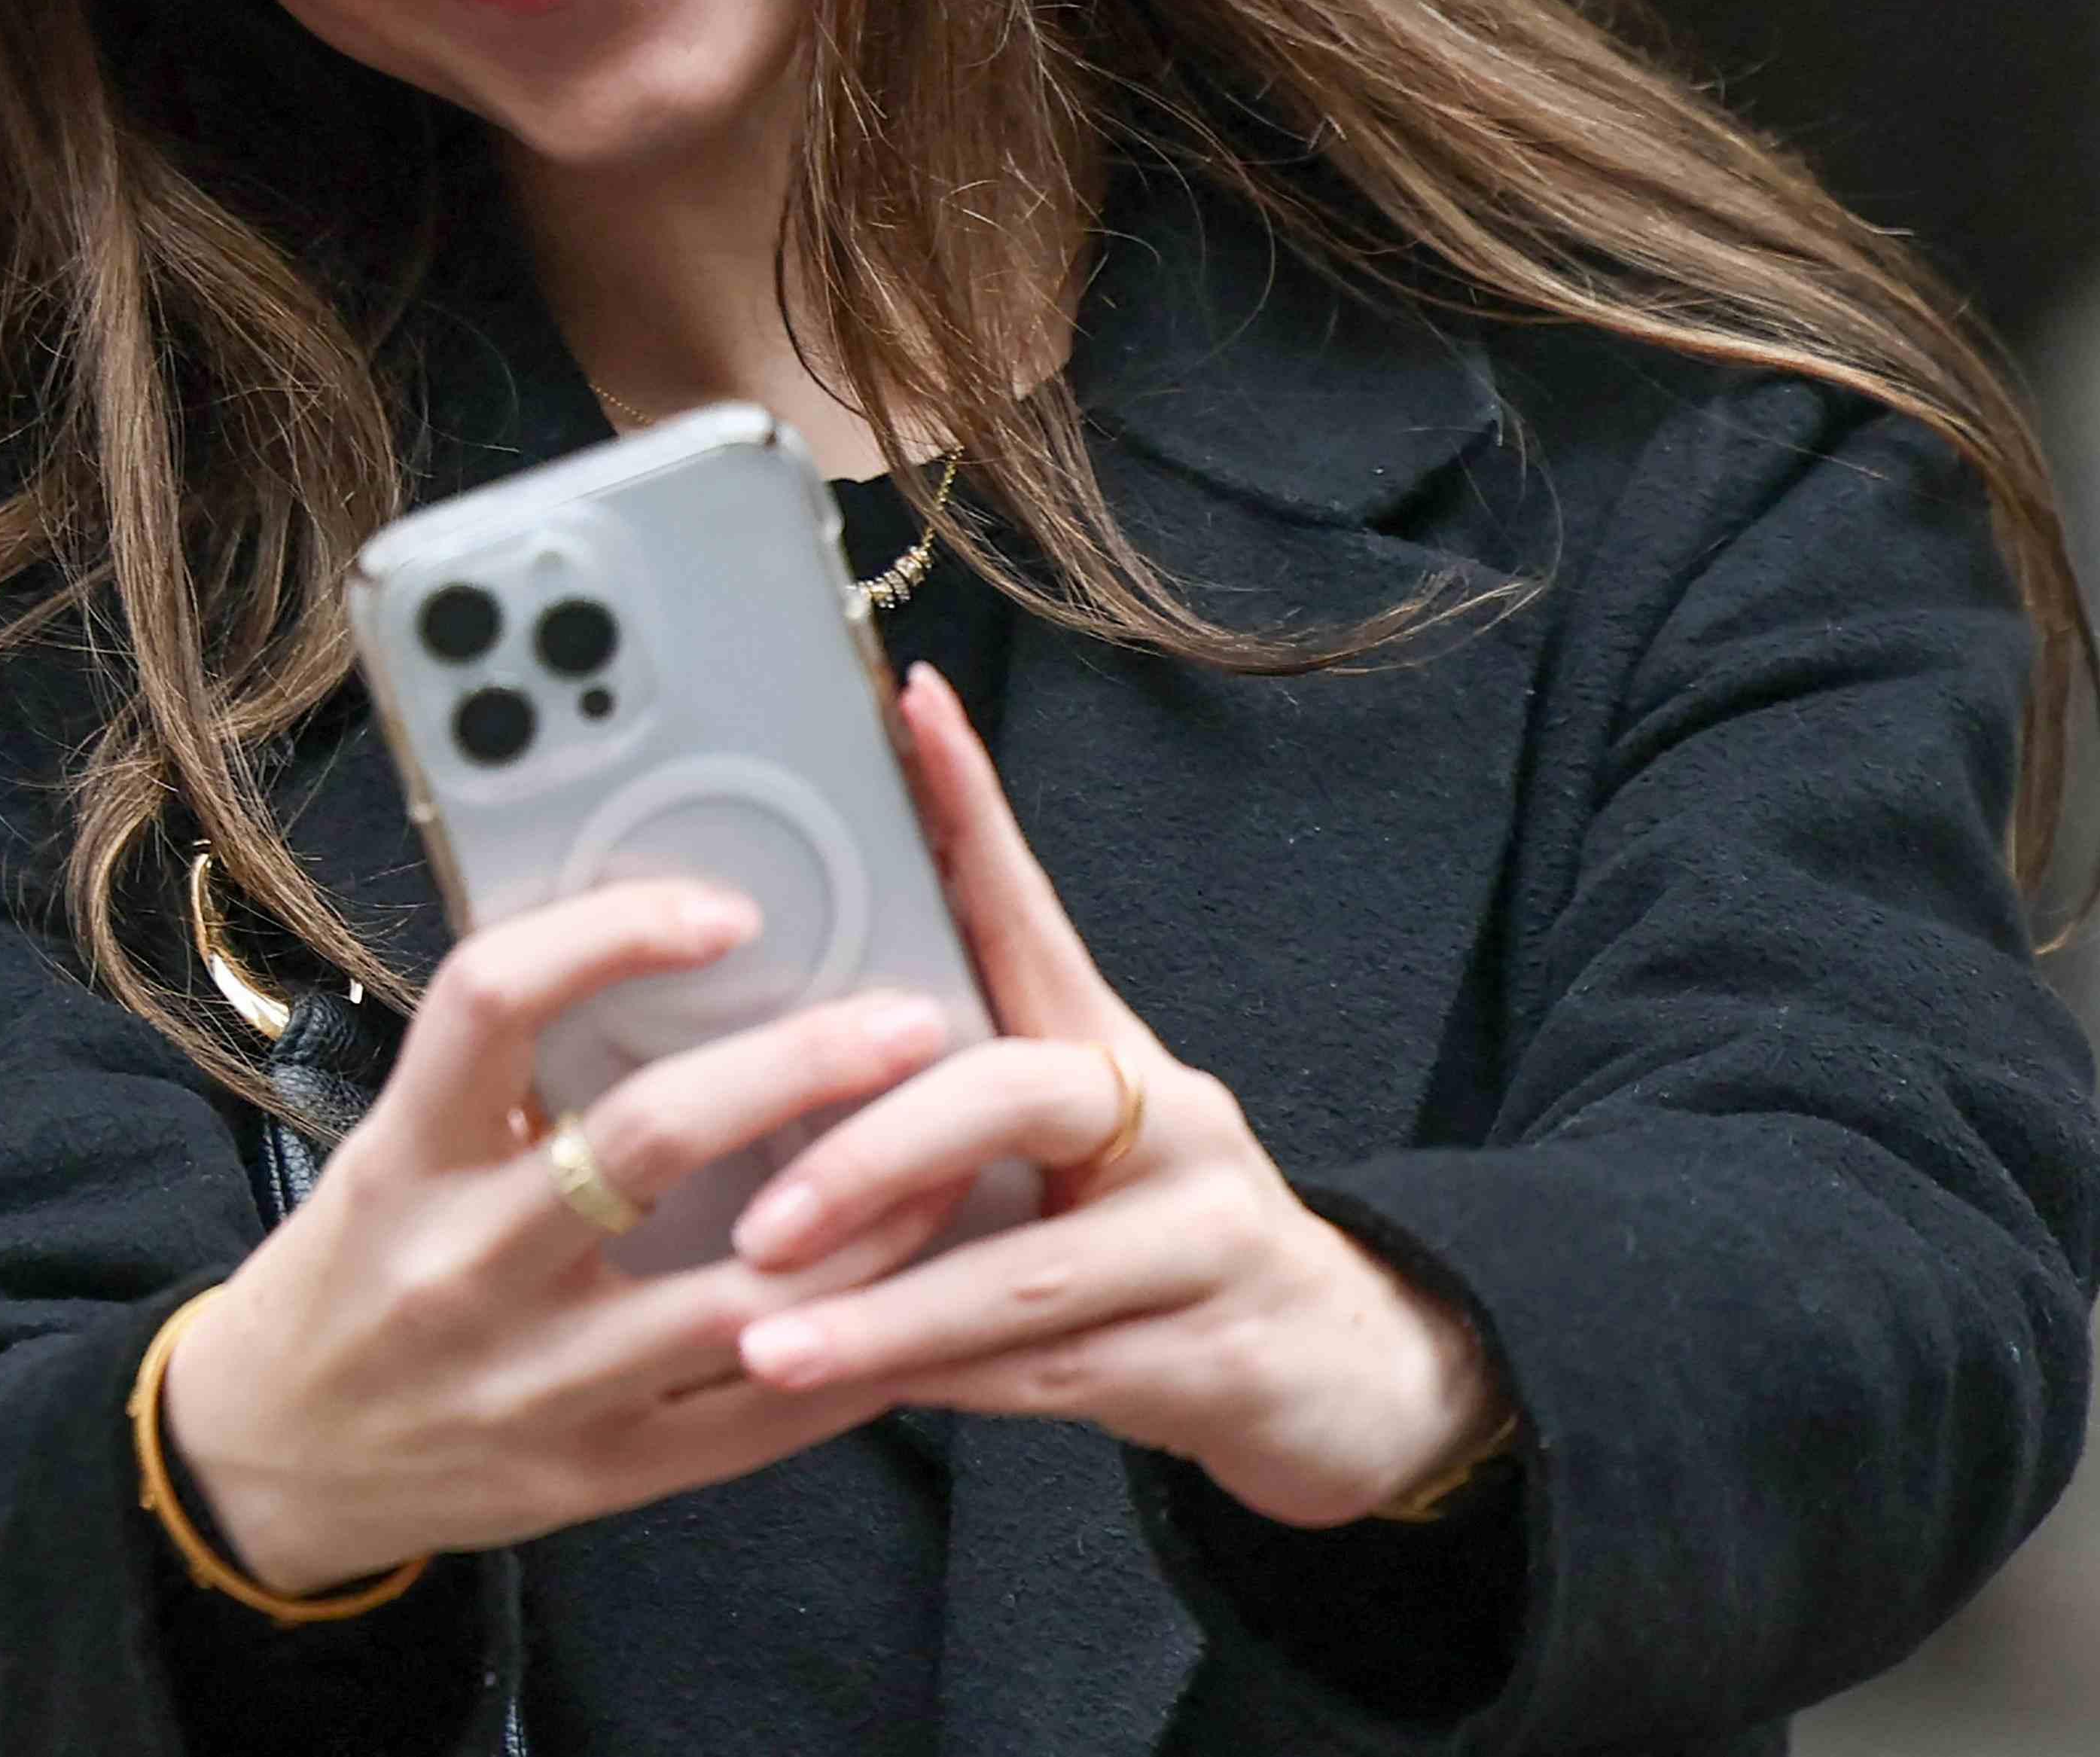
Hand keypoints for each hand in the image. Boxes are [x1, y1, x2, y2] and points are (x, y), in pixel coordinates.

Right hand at [158, 880, 972, 1591]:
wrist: (277, 1457)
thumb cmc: (351, 1273)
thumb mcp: (386, 1155)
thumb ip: (500, 1081)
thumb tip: (655, 963)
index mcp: (406, 1158)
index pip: (493, 1003)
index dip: (611, 935)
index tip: (723, 910)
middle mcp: (466, 1264)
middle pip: (652, 1137)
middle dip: (801, 1067)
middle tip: (908, 1020)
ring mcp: (539, 1382)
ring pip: (744, 1292)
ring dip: (870, 1221)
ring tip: (952, 1156)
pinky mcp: (599, 1475)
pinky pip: (760, 1418)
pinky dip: (857, 1352)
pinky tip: (918, 1294)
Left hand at [722, 667, 1509, 1528]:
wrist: (1339, 1365)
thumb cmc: (1148, 1237)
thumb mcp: (1067, 1147)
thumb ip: (952, 1095)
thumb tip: (781, 1033)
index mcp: (1108, 1049)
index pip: (1031, 909)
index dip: (974, 807)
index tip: (911, 708)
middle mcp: (1169, 1119)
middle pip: (1019, 1096)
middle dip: (876, 1154)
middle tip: (760, 1218)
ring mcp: (1205, 1238)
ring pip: (1028, 1274)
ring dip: (884, 1313)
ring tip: (762, 1340)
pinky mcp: (1217, 1356)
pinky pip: (1057, 1374)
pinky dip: (949, 1385)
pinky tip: (857, 1392)